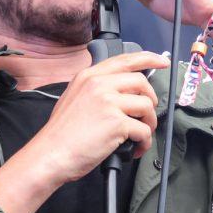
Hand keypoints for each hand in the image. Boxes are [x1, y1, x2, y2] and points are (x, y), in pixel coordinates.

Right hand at [0, 51, 167, 212]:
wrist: (50, 154)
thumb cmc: (61, 134)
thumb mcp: (73, 98)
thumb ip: (95, 89)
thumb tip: (121, 92)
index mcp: (89, 77)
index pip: (125, 60)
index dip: (148, 58)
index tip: (161, 62)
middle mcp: (99, 84)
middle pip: (141, 82)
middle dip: (150, 100)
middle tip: (145, 115)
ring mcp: (108, 102)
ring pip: (146, 106)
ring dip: (149, 123)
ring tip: (138, 135)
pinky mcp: (117, 122)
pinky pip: (144, 130)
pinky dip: (144, 142)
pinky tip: (134, 148)